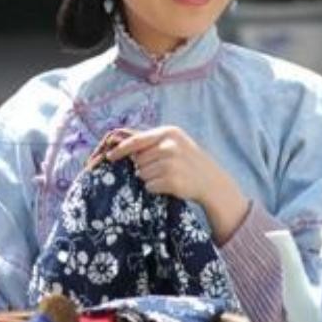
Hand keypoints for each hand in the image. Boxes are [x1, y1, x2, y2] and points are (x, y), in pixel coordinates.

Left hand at [106, 126, 249, 243]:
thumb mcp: (173, 143)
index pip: (137, 140)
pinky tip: (169, 185)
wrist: (211, 181)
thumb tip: (118, 141)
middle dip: (143, 167)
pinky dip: (155, 188)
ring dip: (149, 178)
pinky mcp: (173, 180)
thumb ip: (150, 142)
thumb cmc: (187, 161)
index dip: (121, 149)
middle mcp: (170, 145)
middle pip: (138, 160)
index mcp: (169, 133)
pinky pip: (149, 186)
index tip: (109, 156)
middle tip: (161, 170)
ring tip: (167, 176)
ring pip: (142, 174)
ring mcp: (172, 163)